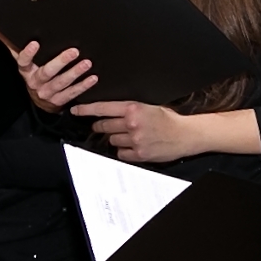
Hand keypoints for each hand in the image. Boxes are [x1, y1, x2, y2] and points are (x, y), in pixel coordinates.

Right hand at [16, 38, 97, 110]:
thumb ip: (12, 44)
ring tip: (87, 63)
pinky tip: (92, 78)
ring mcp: (47, 93)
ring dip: (75, 73)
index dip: (28, 54)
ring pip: (61, 83)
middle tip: (74, 51)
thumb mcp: (23, 61)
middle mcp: (35, 82)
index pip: (23, 62)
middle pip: (47, 72)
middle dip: (61, 62)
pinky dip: (83, 86)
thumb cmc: (33, 73)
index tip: (35, 43)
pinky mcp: (59, 101)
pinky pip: (71, 93)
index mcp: (26, 71)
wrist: (40, 101)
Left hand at [72, 99, 202, 163]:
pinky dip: (124, 150)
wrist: (185, 135)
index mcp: (133, 108)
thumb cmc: (169, 119)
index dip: (86, 110)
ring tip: (130, 135)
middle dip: (100, 126)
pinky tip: (134, 145)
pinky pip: (121, 153)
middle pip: (103, 125)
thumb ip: (129, 108)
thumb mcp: (149, 106)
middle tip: (102, 125)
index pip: (103, 108)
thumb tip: (109, 111)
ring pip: (111, 140)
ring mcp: (135, 140)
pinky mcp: (139, 154)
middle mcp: (132, 124)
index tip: (75, 110)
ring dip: (116, 138)